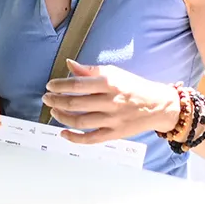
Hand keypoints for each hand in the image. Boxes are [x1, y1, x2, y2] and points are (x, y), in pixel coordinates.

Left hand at [41, 61, 179, 143]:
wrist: (158, 105)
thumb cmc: (134, 86)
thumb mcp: (115, 72)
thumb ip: (90, 70)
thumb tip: (69, 64)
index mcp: (109, 83)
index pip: (77, 84)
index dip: (59, 86)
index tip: (50, 86)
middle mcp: (110, 101)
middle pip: (75, 103)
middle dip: (56, 101)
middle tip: (47, 98)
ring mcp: (112, 120)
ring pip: (79, 121)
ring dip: (61, 117)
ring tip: (53, 112)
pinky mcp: (114, 134)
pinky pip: (90, 139)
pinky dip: (74, 138)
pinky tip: (63, 133)